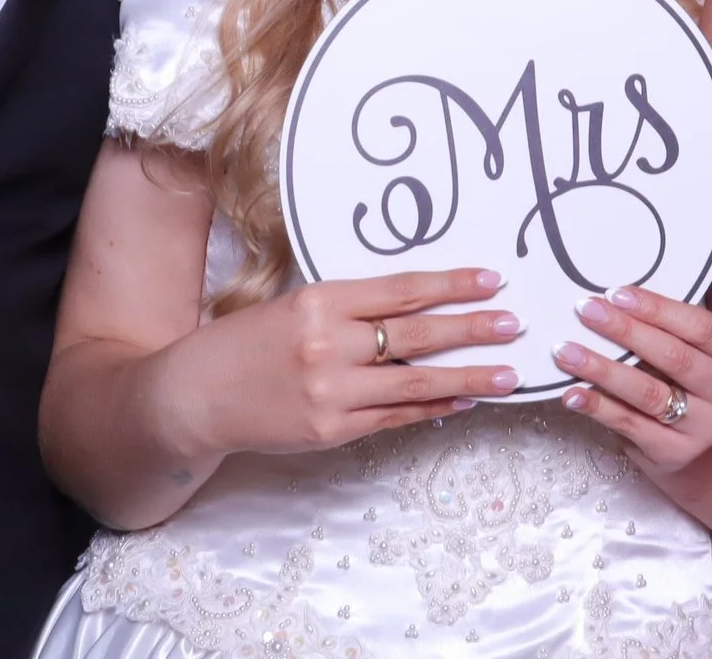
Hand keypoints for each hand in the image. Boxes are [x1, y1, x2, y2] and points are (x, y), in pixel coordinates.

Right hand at [148, 267, 520, 459]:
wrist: (196, 395)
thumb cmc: (249, 343)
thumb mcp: (296, 305)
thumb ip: (350, 305)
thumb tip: (420, 302)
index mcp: (320, 301)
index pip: (401, 290)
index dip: (451, 285)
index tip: (492, 280)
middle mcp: (328, 345)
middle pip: (418, 335)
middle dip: (473, 329)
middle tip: (515, 324)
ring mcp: (331, 393)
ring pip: (416, 383)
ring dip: (468, 377)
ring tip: (507, 374)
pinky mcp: (331, 431)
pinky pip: (395, 418)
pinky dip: (433, 408)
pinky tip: (463, 401)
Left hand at [556, 284, 711, 475]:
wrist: (698, 452)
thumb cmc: (687, 383)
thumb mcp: (695, 352)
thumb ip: (669, 330)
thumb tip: (612, 301)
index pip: (700, 326)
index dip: (658, 309)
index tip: (616, 293)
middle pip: (673, 357)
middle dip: (625, 331)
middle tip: (585, 311)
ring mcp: (705, 427)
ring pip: (648, 392)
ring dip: (602, 369)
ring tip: (566, 352)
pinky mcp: (675, 453)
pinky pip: (630, 424)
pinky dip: (598, 407)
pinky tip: (572, 394)